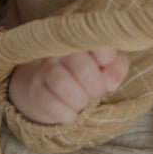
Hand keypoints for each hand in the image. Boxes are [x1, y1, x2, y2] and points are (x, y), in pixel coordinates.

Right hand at [6, 48, 129, 123]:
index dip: (106, 56)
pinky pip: (49, 102)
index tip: (106, 65)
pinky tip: (71, 113)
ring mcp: (45, 69)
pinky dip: (65, 113)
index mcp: (83, 40)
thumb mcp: (110, 66)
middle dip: (96, 87)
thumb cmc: (91, 75)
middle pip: (82, 66)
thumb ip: (116, 66)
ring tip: (83, 103)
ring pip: (61, 82)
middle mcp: (61, 50)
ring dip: (79, 100)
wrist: (58, 90)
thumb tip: (109, 81)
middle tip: (97, 93)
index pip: (96, 41)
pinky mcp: (36, 89)